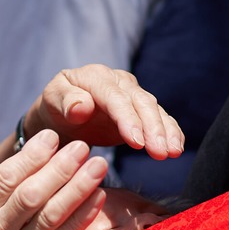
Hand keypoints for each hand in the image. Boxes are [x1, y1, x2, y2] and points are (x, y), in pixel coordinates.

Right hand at [0, 130, 107, 229]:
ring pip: (52, 216)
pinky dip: (81, 218)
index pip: (4, 180)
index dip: (31, 157)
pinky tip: (97, 197)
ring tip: (99, 165)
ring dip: (79, 188)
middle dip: (60, 167)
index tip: (52, 136)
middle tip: (83, 145)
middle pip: (32, 195)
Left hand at [26, 64, 184, 159]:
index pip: (116, 98)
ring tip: (172, 152)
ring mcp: (132, 95)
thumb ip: (65, 101)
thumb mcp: (51, 102)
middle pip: (141, 102)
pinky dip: (170, 131)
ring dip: (166, 132)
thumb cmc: (54, 108)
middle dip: (153, 128)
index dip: (128, 119)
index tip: (137, 143)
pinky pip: (159, 118)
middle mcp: (118, 82)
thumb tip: (82, 106)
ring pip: (154, 110)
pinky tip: (177, 146)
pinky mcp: (139, 110)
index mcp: (96, 77)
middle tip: (161, 152)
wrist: (60, 113)